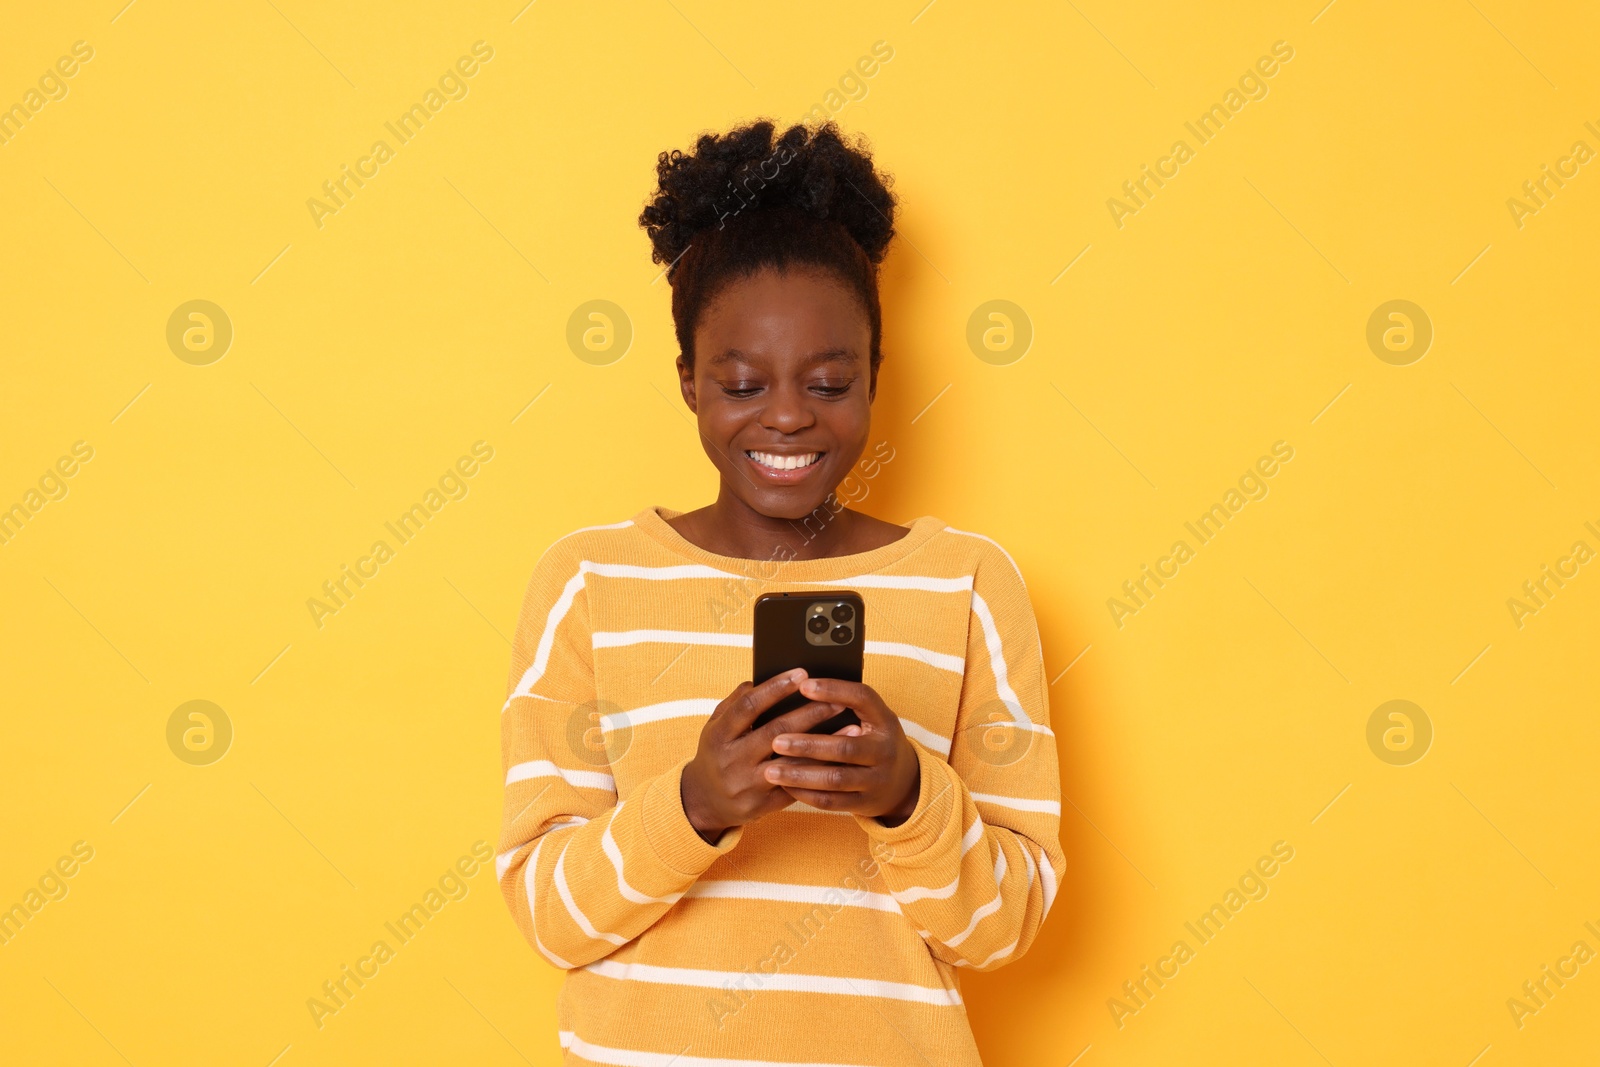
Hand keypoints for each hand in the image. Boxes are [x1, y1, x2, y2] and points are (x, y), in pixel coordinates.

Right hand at [680, 670, 846, 843]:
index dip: (775, 688)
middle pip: (776, 732)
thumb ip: (735, 703)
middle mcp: (732, 760)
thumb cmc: (716, 754)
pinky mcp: (761, 805)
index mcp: (718, 736)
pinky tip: (840, 760)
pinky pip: (796, 787)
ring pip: (792, 762)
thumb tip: (759, 680)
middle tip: (838, 699)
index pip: (748, 706)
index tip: (802, 673)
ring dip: (824, 745)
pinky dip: (819, 772)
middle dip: (810, 714)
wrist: (705, 802)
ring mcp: (747, 785)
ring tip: (851, 728)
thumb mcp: (715, 727)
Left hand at [764, 678, 921, 825]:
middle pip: (845, 748)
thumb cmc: (875, 741)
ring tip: (771, 771)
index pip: (863, 699)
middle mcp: (884, 751)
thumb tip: (800, 686)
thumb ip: (846, 705)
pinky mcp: (864, 803)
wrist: (904, 784)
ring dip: (800, 775)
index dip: (835, 690)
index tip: (803, 685)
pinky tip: (785, 785)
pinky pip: (831, 801)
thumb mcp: (872, 719)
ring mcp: (876, 780)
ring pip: (835, 779)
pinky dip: (805, 794)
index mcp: (885, 721)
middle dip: (808, 745)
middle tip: (775, 741)